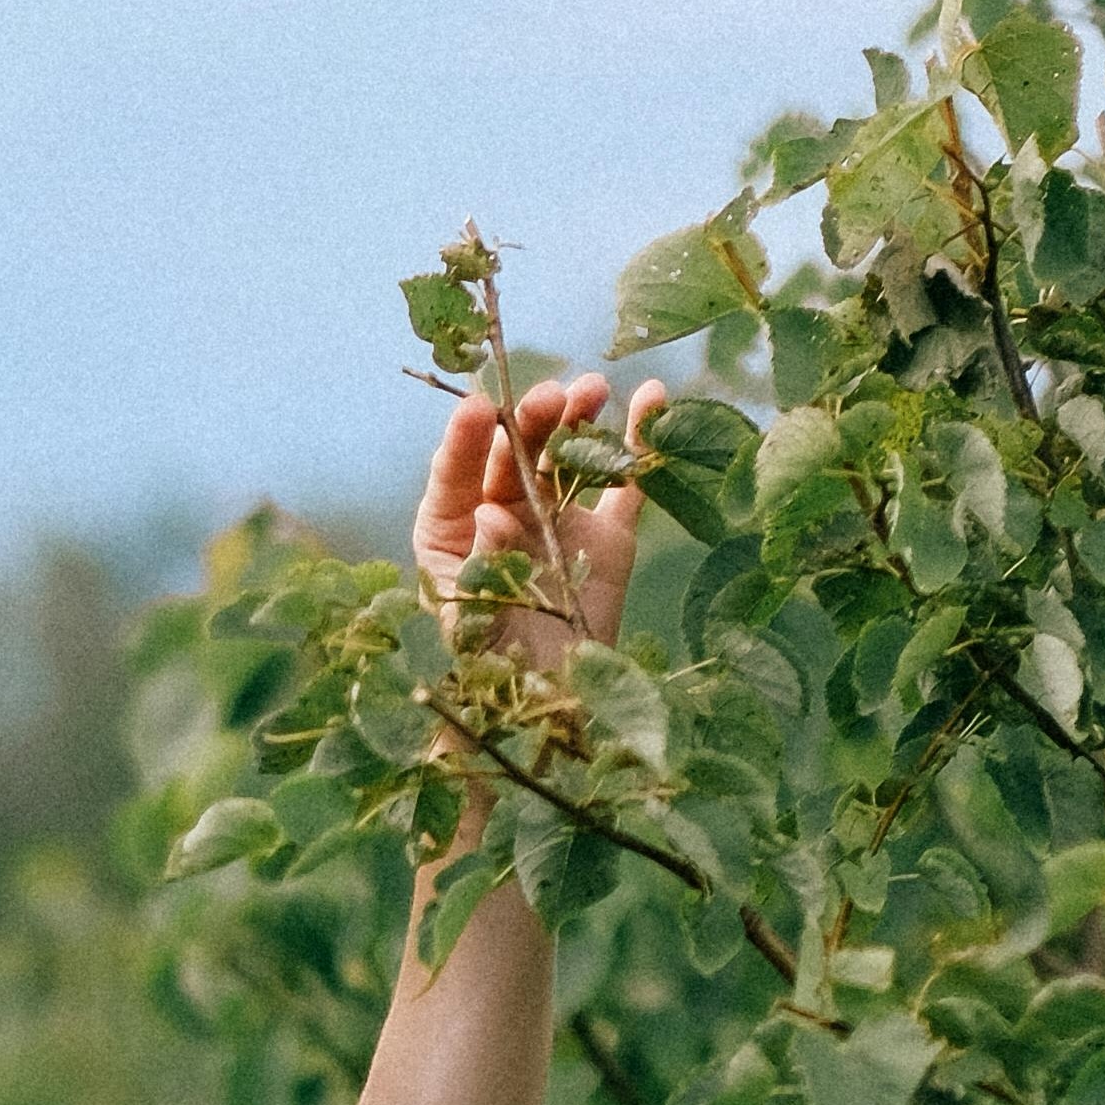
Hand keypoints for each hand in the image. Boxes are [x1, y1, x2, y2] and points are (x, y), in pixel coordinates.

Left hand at [417, 372, 672, 670]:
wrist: (546, 714)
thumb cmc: (489, 673)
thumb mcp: (472, 623)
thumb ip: (480, 566)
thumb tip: (491, 510)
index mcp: (451, 531)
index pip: (455, 474)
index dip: (466, 439)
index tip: (481, 408)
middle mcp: (500, 513)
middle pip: (514, 455)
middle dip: (531, 421)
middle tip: (553, 398)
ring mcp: (555, 520)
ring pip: (565, 457)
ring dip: (577, 419)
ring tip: (593, 391)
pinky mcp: (607, 537)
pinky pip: (623, 483)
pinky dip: (638, 442)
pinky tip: (652, 397)